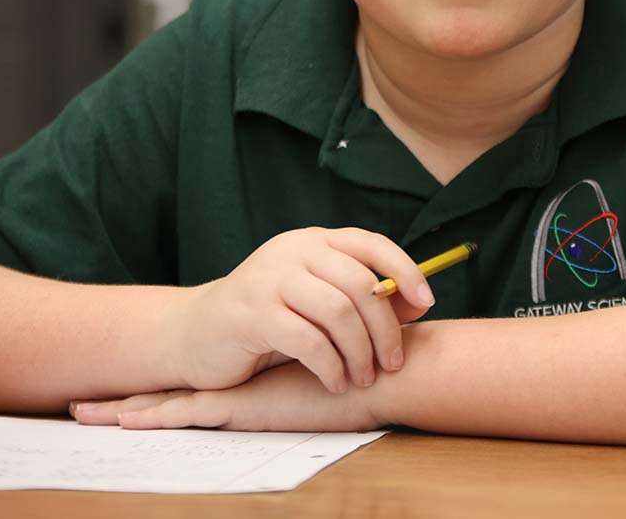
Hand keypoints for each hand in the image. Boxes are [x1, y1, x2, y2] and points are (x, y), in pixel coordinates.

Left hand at [70, 361, 382, 432]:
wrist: (375, 375)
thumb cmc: (357, 379)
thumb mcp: (317, 387)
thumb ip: (299, 383)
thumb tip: (296, 391)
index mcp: (244, 384)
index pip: (187, 387)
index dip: (150, 388)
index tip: (111, 395)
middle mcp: (234, 384)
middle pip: (165, 390)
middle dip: (121, 397)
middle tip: (75, 405)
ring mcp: (234, 392)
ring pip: (164, 402)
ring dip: (120, 408)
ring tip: (79, 413)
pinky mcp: (241, 404)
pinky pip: (185, 414)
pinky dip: (152, 417)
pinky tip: (122, 419)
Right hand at [176, 227, 432, 393]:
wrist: (198, 333)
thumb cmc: (269, 319)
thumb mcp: (316, 300)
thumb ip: (360, 298)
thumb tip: (418, 302)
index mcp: (313, 240)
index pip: (370, 243)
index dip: (405, 270)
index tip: (428, 301)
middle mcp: (293, 251)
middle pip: (359, 284)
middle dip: (384, 328)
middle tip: (391, 363)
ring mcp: (269, 279)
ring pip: (337, 312)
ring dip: (360, 352)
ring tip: (363, 378)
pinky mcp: (252, 314)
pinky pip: (308, 341)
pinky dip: (331, 367)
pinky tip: (335, 383)